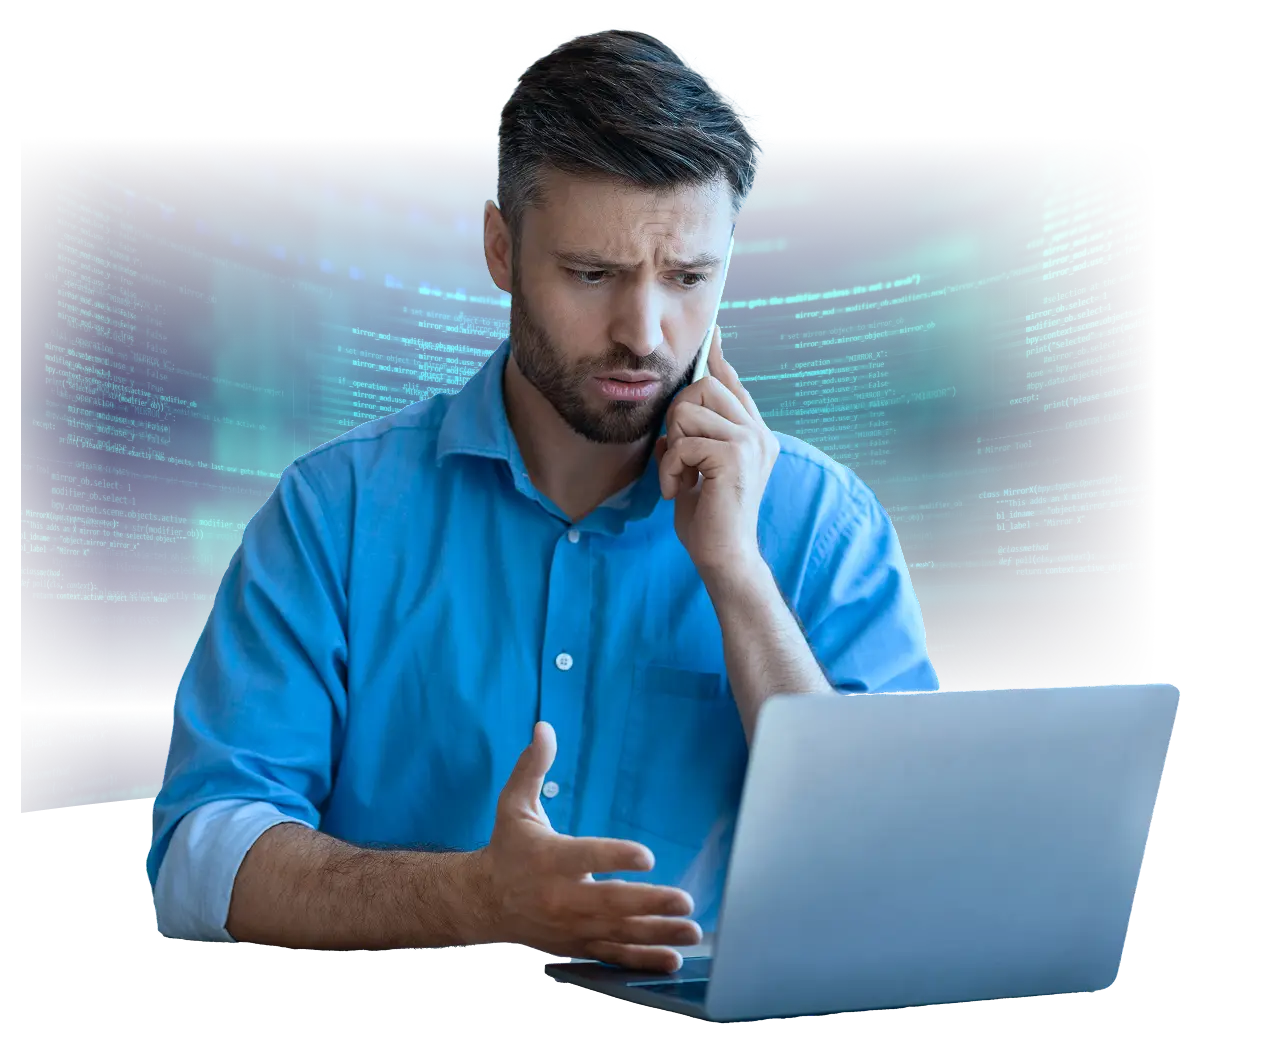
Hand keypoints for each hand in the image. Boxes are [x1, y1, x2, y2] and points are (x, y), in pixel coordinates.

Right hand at [471, 721, 701, 971]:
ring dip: (658, 935)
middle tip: (684, 901)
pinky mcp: (577, 945)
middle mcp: (562, 896)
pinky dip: (643, 961)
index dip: (617, 857)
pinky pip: (613, 957)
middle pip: (610, 902)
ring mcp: (571, 926)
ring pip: (618, 933)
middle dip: (650, 904)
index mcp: (550, 858)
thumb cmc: (507, 847)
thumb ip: (532, 767)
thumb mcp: (514, 804)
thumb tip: (544, 727)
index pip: (587, 857)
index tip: (647, 857)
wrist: (483, 901)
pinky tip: (673, 962)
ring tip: (691, 932)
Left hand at [655, 326, 779, 574]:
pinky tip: (677, 490)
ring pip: (689, 409)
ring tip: (680, 477)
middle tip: (679, 457)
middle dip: (678, 418)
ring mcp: (751, 441)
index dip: (719, 359)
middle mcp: (758, 433)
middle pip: (705, 386)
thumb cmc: (707, 517)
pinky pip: (683, 441)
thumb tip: (678, 408)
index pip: (734, 384)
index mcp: (754, 434)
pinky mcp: (736, 455)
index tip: (713, 332)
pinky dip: (670, 468)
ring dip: (673, 447)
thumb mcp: (697, 468)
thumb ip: (693, 438)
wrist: (723, 555)